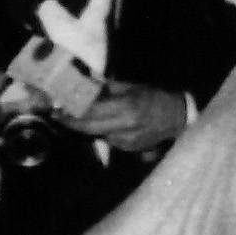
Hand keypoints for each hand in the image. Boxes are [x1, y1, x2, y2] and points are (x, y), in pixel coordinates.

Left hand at [66, 81, 188, 154]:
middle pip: (88, 128)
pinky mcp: (129, 149)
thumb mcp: (130, 88)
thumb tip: (83, 85)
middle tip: (59, 114)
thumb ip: (105, 89)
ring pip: (97, 134)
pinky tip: (108, 123)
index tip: (57, 109)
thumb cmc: (154, 97)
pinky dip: (103, 131)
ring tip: (83, 115)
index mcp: (126, 107)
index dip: (71, 113)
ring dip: (87, 125)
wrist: (178, 117)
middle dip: (72, 122)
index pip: (90, 113)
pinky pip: (108, 139)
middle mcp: (125, 126)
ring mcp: (127, 141)